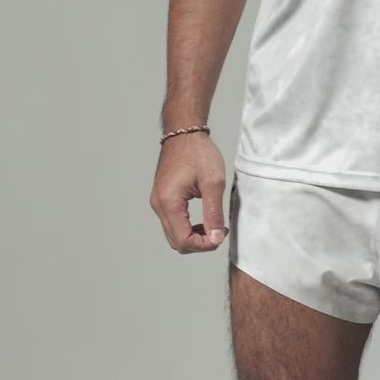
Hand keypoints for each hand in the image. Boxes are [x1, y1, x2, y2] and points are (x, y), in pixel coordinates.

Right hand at [149, 132, 228, 252]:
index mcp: (169, 202)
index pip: (183, 240)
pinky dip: (188, 228)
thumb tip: (216, 238)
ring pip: (174, 235)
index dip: (204, 245)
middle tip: (220, 231)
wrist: (184, 134)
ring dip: (194, 237)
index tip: (221, 235)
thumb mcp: (213, 183)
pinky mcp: (162, 199)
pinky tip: (203, 220)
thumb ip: (214, 213)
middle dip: (200, 243)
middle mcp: (158, 205)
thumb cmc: (198, 153)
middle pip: (176, 242)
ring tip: (214, 225)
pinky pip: (173, 224)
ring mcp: (158, 202)